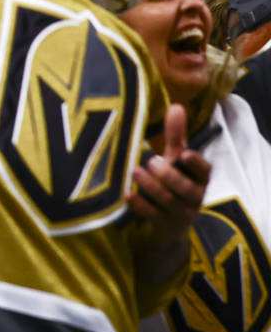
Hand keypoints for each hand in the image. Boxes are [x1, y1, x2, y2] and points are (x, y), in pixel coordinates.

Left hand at [128, 104, 210, 245]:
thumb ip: (176, 136)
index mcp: (200, 179)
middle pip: (187, 189)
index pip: (205, 171)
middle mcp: (194, 197)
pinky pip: (152, 216)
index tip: (183, 154)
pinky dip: (140, 205)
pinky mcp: (165, 225)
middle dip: (170, 175)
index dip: (195, 163)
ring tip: (134, 170)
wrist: (168, 221)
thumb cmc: (173, 181)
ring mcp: (181, 214)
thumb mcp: (174, 159)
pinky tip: (127, 194)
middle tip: (151, 160)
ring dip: (151, 186)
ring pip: (169, 202)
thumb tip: (177, 106)